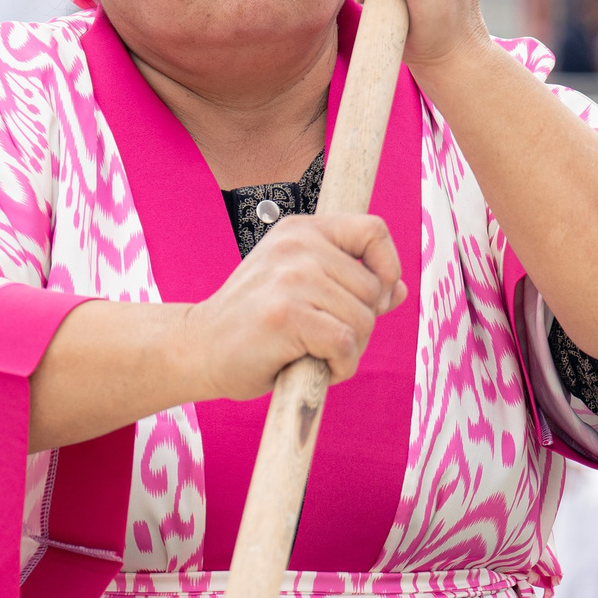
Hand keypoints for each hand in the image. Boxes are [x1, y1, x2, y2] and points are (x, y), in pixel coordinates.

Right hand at [176, 212, 406, 398]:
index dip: (387, 267)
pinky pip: (345, 344)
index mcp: (301, 230)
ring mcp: (291, 278)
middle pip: (374, 288)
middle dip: (362, 325)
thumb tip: (399, 289)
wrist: (197, 348)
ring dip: (349, 350)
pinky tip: (314, 367)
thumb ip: (348, 284)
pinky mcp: (287, 315)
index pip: (374, 230)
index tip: (375, 298)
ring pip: (363, 319)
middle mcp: (297, 246)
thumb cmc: (253, 323)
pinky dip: (340, 367)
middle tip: (323, 339)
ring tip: (313, 353)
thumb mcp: (299, 288)